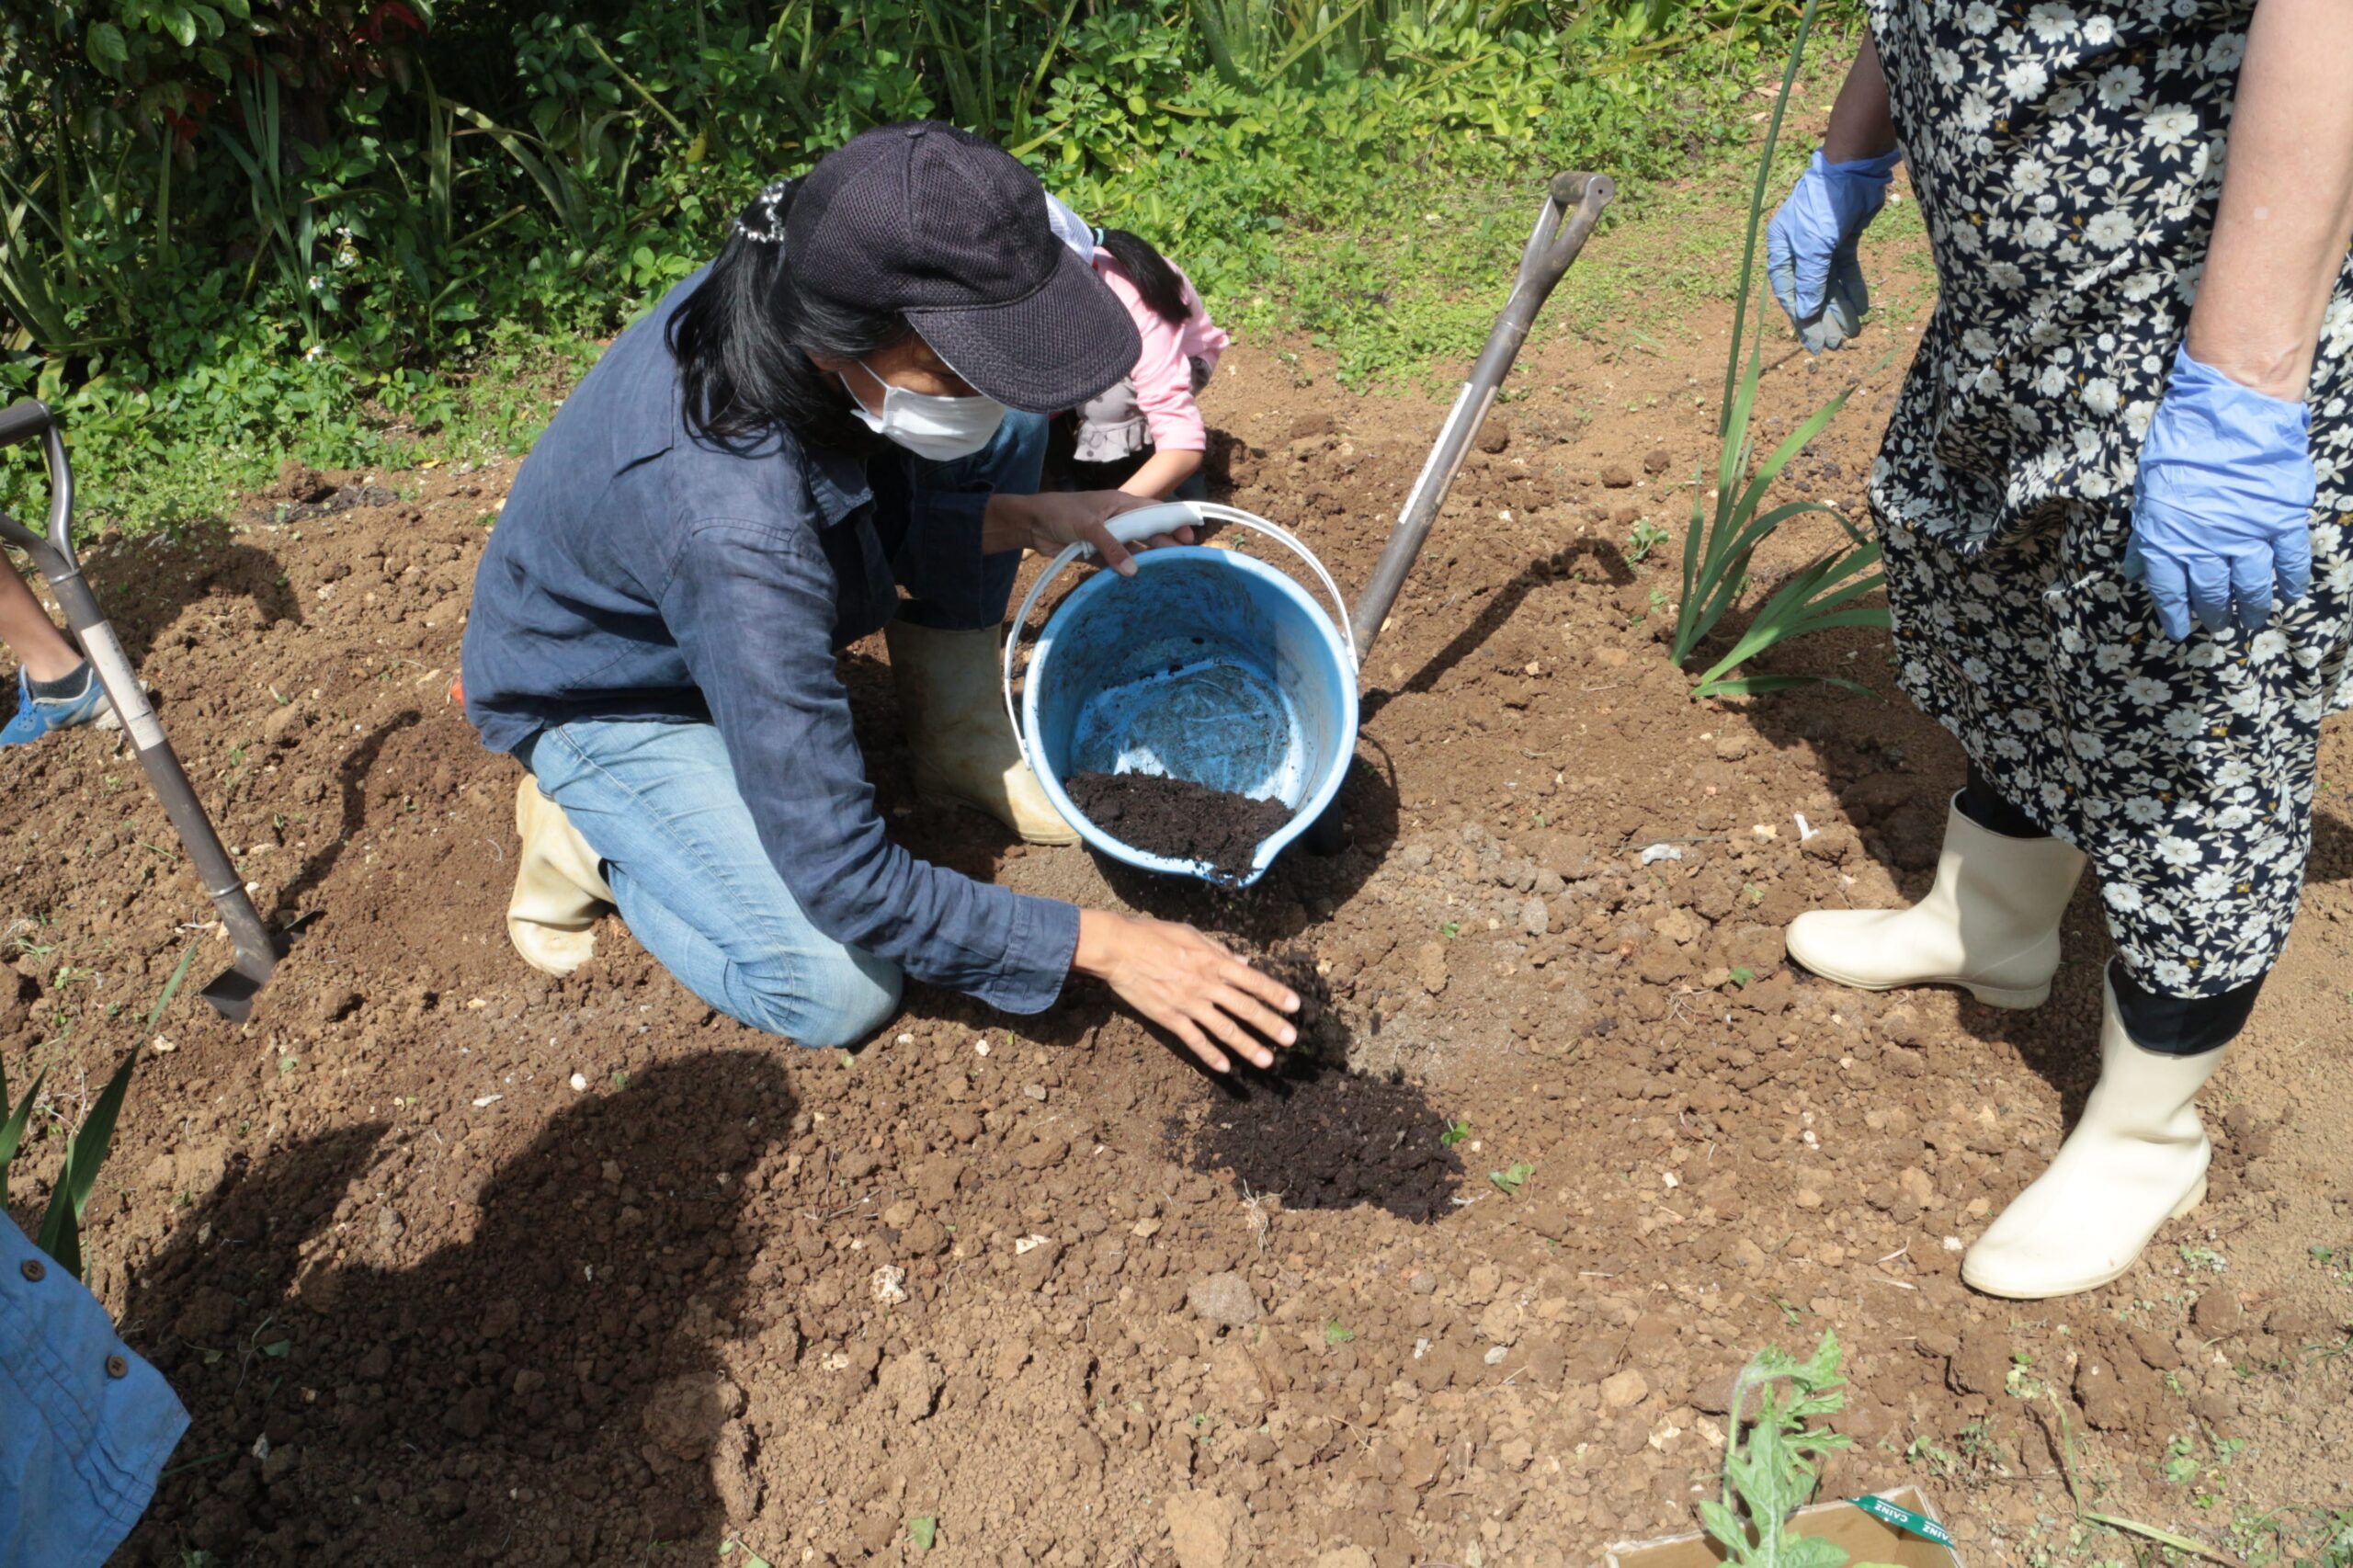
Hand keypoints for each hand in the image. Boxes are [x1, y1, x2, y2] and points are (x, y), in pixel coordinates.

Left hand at [982, 490, 1193, 576]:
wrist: (1031, 524)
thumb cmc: (1060, 512)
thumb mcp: (1088, 526)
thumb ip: (1111, 546)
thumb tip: (1133, 570)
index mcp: (1120, 504)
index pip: (1153, 511)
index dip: (1172, 522)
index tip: (1188, 536)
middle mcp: (1118, 520)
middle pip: (1148, 532)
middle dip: (1165, 544)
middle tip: (1182, 559)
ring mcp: (1109, 537)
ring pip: (1134, 550)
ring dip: (1146, 560)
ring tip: (1165, 573)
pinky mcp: (1097, 553)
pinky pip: (1116, 563)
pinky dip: (1125, 571)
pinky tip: (1137, 581)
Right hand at [1073, 909, 1298, 1073]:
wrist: (1118, 949)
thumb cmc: (1154, 935)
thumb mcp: (1191, 934)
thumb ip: (1219, 949)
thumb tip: (1244, 961)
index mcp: (1212, 961)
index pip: (1252, 979)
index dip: (1275, 993)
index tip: (1294, 1006)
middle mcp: (1205, 984)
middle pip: (1244, 1007)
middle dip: (1270, 1024)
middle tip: (1291, 1039)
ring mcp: (1188, 1003)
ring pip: (1224, 1029)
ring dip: (1247, 1046)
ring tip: (1267, 1061)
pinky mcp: (1169, 1017)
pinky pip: (1194, 1040)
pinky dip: (1210, 1054)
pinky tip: (1224, 1068)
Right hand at [1766, 148, 1898, 353]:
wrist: (1853, 170)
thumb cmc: (1824, 205)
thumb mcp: (1814, 246)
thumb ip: (1811, 280)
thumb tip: (1807, 313)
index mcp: (1781, 248)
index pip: (1788, 291)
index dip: (1800, 317)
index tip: (1812, 342)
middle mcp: (1799, 249)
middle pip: (1811, 291)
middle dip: (1823, 318)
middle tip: (1834, 345)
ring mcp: (1822, 244)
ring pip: (1831, 284)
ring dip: (1840, 308)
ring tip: (1851, 333)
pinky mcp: (1843, 239)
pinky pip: (1847, 271)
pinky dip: (1854, 288)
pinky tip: (1862, 309)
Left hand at [2126, 344, 2315, 638]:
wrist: (2231, 411)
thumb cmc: (2182, 444)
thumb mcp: (2148, 491)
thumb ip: (2144, 534)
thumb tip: (2134, 570)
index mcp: (2169, 539)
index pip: (2170, 590)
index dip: (2175, 615)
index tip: (2180, 631)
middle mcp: (2207, 546)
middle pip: (2212, 593)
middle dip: (2214, 614)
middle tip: (2218, 624)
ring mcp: (2248, 535)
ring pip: (2251, 585)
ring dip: (2251, 607)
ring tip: (2251, 620)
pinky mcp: (2283, 520)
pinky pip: (2290, 561)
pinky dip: (2291, 582)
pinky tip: (2290, 595)